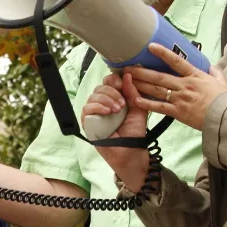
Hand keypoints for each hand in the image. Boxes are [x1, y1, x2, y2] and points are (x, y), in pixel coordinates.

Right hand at [82, 73, 149, 191]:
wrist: (130, 151)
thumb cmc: (134, 133)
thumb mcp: (139, 109)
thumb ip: (133, 92)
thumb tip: (128, 75)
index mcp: (114, 98)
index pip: (108, 82)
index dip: (113, 80)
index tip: (121, 84)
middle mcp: (103, 104)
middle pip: (100, 87)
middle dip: (112, 91)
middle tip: (122, 103)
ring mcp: (94, 113)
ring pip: (93, 96)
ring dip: (106, 100)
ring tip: (117, 110)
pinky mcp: (88, 122)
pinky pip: (87, 108)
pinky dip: (97, 107)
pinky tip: (108, 112)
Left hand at [126, 43, 226, 130]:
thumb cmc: (226, 100)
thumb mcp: (222, 82)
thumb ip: (214, 72)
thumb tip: (211, 65)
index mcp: (195, 76)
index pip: (176, 61)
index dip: (162, 53)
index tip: (150, 46)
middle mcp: (185, 85)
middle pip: (159, 76)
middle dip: (141, 71)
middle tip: (127, 67)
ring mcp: (180, 99)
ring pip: (156, 90)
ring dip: (139, 84)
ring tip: (126, 80)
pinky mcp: (178, 112)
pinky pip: (159, 107)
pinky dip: (146, 104)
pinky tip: (135, 99)